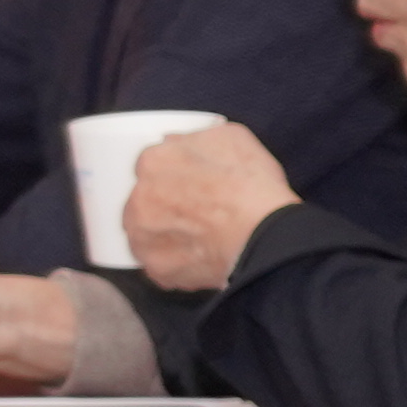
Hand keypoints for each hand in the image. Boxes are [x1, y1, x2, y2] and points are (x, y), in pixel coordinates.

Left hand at [120, 124, 297, 291]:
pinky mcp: (157, 268)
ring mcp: (144, 237)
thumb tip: (173, 142)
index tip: (186, 185)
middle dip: (161, 206)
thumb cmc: (253, 186)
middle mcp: (139, 199)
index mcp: (154, 162)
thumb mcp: (230, 139)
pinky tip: (197, 258)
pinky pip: (159, 264)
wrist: (267, 235)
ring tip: (195, 238)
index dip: (170, 176)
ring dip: (162, 235)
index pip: (149, 167)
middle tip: (193, 213)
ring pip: (144, 235)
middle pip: (141, 201)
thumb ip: (194, 138)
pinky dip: (174, 263)